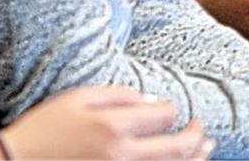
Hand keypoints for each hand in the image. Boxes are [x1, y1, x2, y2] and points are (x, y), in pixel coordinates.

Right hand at [0, 87, 211, 160]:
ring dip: (194, 160)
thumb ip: (119, 95)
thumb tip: (152, 103)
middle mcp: (120, 157)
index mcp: (113, 127)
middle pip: (177, 149)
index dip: (170, 112)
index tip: (167, 113)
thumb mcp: (78, 98)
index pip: (165, 116)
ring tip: (206, 150)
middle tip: (202, 131)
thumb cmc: (43, 130)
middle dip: (196, 138)